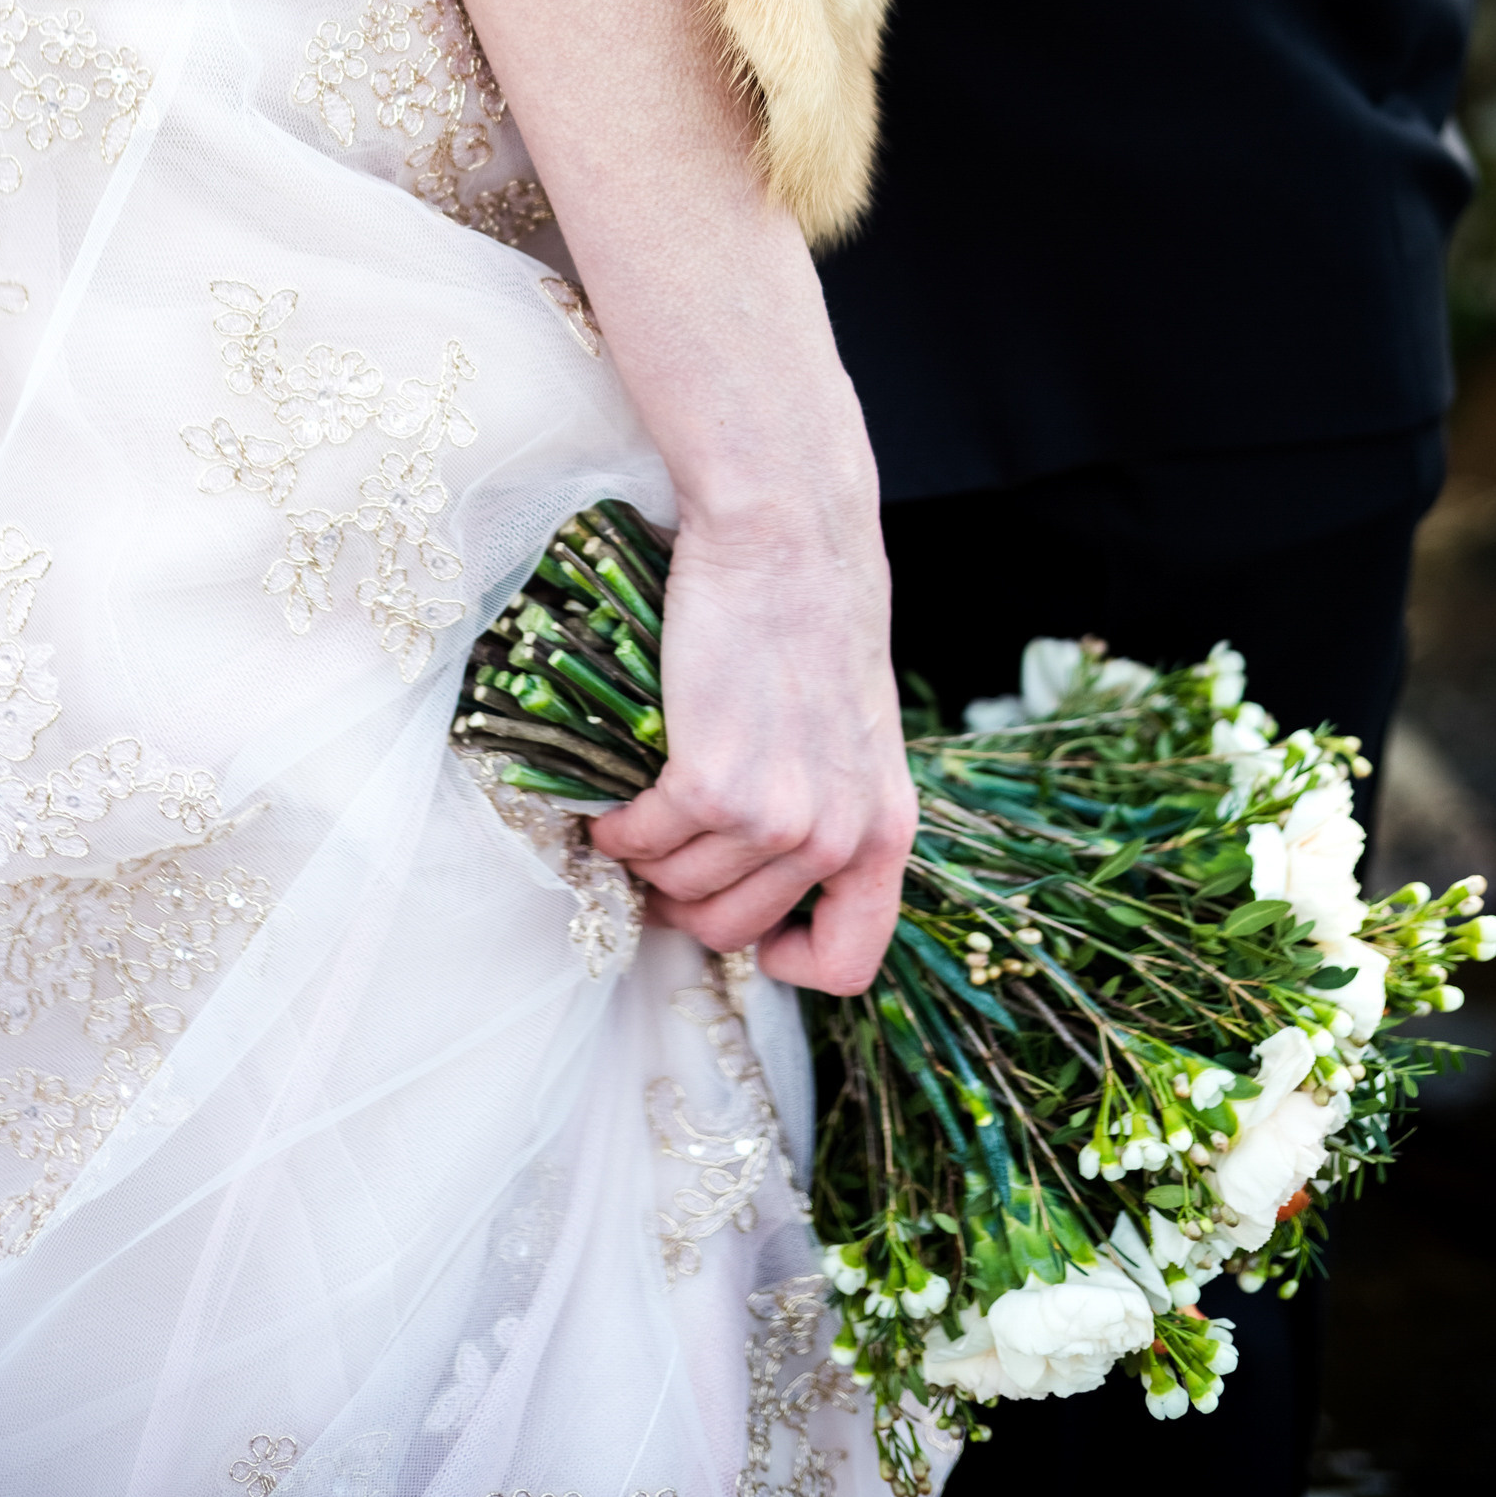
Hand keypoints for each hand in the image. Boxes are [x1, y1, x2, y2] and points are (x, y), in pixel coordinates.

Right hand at [591, 480, 918, 995]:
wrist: (787, 535)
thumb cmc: (814, 616)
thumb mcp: (853, 733)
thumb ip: (829, 805)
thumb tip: (764, 870)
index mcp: (884, 829)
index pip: (851, 961)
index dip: (790, 961)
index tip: (753, 927)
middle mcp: (836, 837)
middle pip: (734, 932)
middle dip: (685, 904)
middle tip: (661, 860)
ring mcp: (774, 817)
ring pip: (679, 891)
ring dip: (645, 863)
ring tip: (636, 817)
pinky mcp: (711, 783)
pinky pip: (641, 843)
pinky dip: (615, 830)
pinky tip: (611, 800)